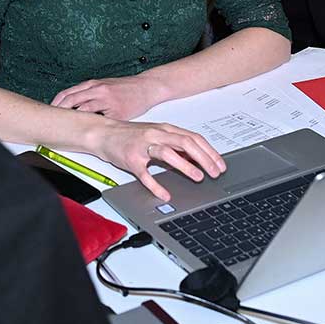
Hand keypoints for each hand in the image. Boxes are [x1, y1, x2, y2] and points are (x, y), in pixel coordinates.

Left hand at [52, 74, 168, 120]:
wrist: (146, 87)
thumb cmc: (125, 88)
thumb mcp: (104, 84)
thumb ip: (89, 92)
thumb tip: (72, 103)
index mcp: (93, 84)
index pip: (68, 93)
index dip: (56, 103)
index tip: (49, 112)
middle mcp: (98, 90)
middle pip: (71, 100)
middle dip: (60, 111)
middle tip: (52, 122)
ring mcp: (107, 101)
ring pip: (84, 110)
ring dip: (73, 119)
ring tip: (65, 128)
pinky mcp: (117, 113)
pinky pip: (101, 120)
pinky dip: (92, 125)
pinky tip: (86, 132)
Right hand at [86, 120, 225, 202]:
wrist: (104, 134)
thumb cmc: (131, 136)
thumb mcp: (157, 136)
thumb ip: (176, 145)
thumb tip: (198, 157)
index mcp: (165, 129)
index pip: (193, 138)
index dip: (209, 152)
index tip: (220, 165)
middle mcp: (156, 135)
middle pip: (185, 143)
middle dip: (204, 158)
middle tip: (214, 173)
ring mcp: (143, 146)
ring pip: (167, 153)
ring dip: (185, 166)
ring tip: (198, 177)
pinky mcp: (131, 159)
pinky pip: (145, 174)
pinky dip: (156, 185)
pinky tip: (165, 194)